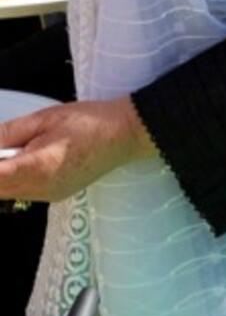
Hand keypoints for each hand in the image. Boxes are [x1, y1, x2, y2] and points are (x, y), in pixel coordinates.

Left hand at [0, 97, 155, 202]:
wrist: (124, 135)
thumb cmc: (89, 122)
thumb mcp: (44, 119)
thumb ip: (9, 132)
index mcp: (38, 167)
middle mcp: (41, 188)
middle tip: (7, 145)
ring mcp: (49, 196)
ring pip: (8, 193)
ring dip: (4, 175)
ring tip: (21, 148)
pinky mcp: (56, 196)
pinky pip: (24, 192)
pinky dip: (16, 179)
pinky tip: (29, 158)